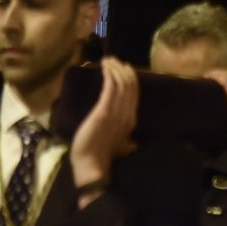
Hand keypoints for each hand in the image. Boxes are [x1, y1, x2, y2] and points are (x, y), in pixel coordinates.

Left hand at [70, 57, 137, 200]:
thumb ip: (124, 137)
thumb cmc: (100, 156)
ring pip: (122, 83)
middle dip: (123, 69)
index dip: (130, 77)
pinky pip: (111, 87)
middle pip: (130, 85)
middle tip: (113, 59)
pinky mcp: (104, 110)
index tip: (123, 66)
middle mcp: (127, 114)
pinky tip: (105, 66)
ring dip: (115, 68)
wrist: (91, 166)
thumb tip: (131, 142)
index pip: (135, 93)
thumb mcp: (117, 143)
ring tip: (107, 60)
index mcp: (131, 120)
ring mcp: (117, 112)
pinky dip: (110, 73)